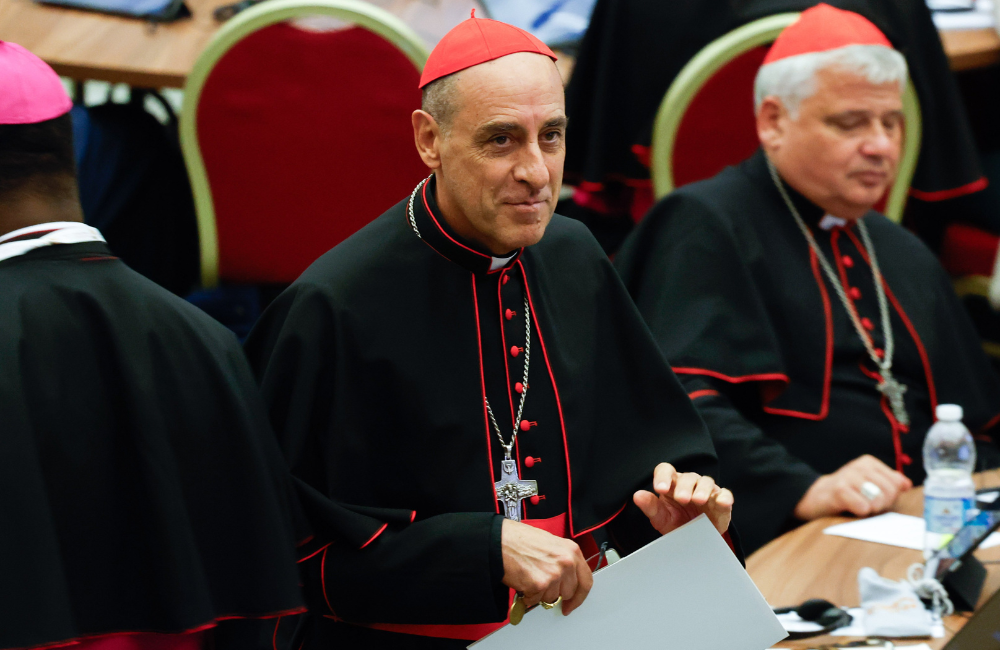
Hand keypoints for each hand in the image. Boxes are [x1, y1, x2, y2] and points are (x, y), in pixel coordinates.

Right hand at [501, 519, 592, 614]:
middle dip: (556, 593)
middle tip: (543, 587)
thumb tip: (566, 580)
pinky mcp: (539, 585)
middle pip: (569, 592)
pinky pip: (536, 600)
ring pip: (551, 598)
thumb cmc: (519, 539)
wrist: (499, 540)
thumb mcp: (551, 543)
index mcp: (571, 550)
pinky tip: (522, 580)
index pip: (586, 581)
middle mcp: (566, 562)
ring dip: (539, 593)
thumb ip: (563, 560)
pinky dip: (527, 596)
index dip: (579, 596)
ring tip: (529, 576)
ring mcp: (554, 574)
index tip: (573, 603)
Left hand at [633, 463, 733, 535]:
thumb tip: (637, 495)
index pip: (666, 470)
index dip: (663, 477)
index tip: (660, 489)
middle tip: (681, 499)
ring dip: (702, 490)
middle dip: (684, 487)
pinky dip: (724, 497)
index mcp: (672, 484)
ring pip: (706, 482)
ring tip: (698, 500)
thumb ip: (650, 506)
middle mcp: (689, 483)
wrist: (696, 539)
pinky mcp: (721, 502)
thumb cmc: (677, 522)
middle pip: (687, 477)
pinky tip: (721, 502)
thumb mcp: (661, 517)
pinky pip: (724, 495)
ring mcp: (706, 491)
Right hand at [793, 454, 911, 519]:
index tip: (876, 496)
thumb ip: (889, 482)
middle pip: (890, 492)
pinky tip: (849, 507)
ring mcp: (849, 476)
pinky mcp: (839, 490)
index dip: (891, 495)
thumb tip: (906, 484)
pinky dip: (859, 512)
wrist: (816, 496)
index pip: (897, 483)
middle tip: (867, 504)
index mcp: (869, 462)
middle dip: (882, 504)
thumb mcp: (869, 483)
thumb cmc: (847, 493)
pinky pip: (863, 507)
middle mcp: (860, 466)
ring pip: (878, 500)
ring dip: (870, 509)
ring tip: (858, 505)